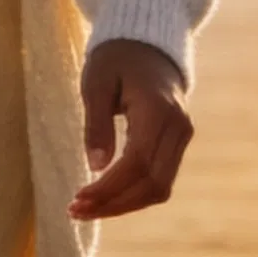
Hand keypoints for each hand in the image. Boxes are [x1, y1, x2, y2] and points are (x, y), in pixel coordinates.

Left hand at [70, 39, 192, 221]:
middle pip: (153, 184)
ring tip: (85, 209)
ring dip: (123, 205)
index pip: (137, 163)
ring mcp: (182, 137)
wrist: (147, 45)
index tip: (78, 199)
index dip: (109, 187)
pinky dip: (133, 194)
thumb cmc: (116, 60)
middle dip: (114, 204)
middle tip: (75, 211)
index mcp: (157, 110)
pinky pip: (160, 179)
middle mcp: (178, 127)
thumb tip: (96, 167)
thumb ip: (97, 124)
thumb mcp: (97, 83)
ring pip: (160, 188)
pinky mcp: (178, 144)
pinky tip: (105, 197)